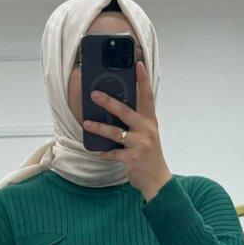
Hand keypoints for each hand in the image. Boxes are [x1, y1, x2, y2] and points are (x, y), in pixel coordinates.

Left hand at [83, 60, 171, 200]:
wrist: (157, 180)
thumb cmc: (150, 156)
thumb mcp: (148, 135)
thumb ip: (137, 122)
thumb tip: (116, 109)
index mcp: (150, 122)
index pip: (148, 97)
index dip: (143, 80)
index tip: (138, 64)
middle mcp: (146, 130)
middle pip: (126, 112)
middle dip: (109, 102)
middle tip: (94, 94)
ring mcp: (140, 145)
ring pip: (115, 133)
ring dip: (99, 128)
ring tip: (86, 124)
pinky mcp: (132, 159)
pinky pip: (113, 153)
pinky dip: (105, 153)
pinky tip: (98, 152)